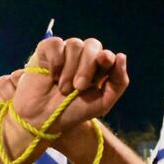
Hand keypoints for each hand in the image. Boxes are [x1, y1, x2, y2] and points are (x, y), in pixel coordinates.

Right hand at [12, 37, 127, 133]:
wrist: (42, 119)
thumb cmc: (71, 112)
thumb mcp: (101, 103)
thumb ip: (118, 82)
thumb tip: (121, 55)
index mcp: (98, 69)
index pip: (107, 55)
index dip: (106, 58)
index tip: (104, 61)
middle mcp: (82, 58)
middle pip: (92, 45)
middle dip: (87, 66)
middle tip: (78, 87)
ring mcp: (65, 53)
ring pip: (75, 44)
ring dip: (70, 69)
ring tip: (62, 88)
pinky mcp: (47, 50)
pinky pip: (56, 44)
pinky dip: (56, 60)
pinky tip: (52, 76)